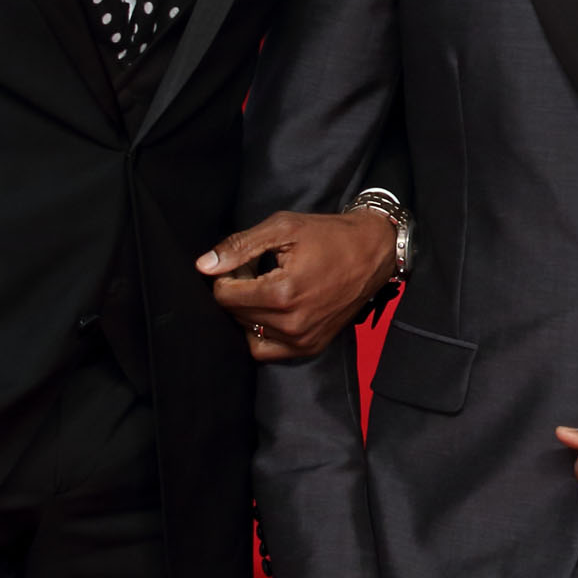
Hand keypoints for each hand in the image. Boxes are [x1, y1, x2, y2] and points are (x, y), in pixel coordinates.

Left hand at [201, 208, 397, 359]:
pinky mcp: (310, 347)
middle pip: (235, 314)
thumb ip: (240, 246)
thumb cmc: (329, 236)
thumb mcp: (283, 227)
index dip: (227, 274)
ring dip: (248, 310)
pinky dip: (261, 332)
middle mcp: (292, 323)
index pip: (224, 296)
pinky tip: (273, 309)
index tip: (246, 260)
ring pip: (247, 332)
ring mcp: (302, 339)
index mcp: (283, 293)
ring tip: (268, 288)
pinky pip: (266, 350)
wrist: (374, 253)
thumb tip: (204, 266)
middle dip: (238, 290)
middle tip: (258, 269)